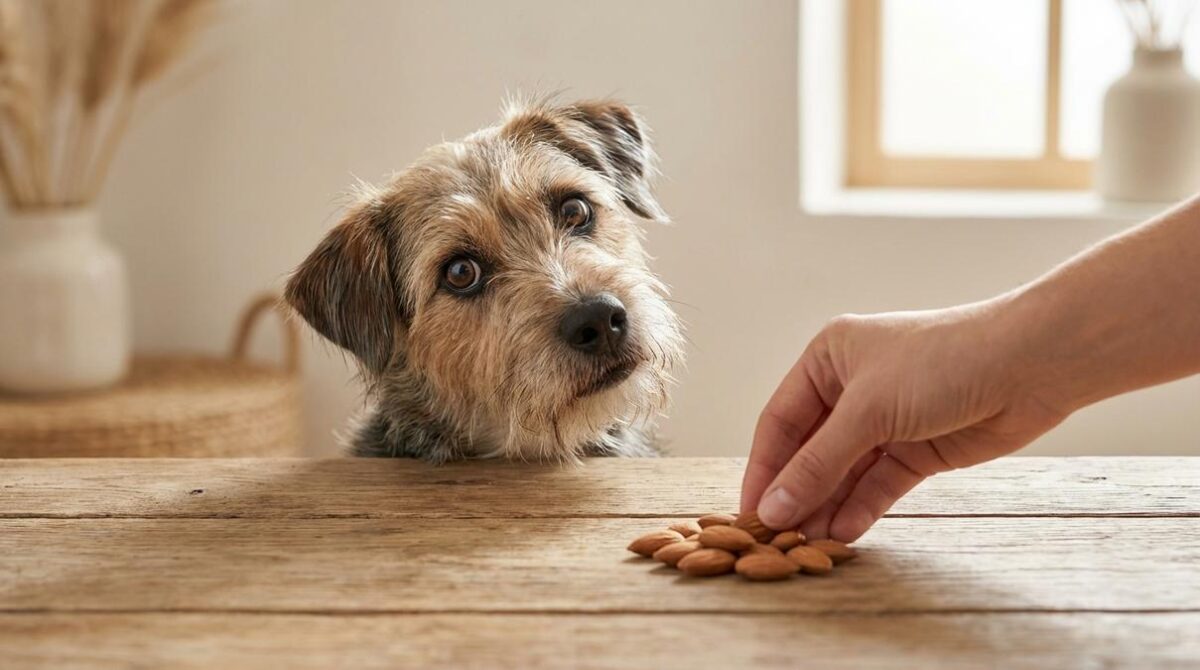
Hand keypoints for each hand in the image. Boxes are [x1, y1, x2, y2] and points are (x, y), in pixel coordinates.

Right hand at [740, 304, 1067, 540]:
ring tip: (807, 545)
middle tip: (775, 538)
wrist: (1028, 364)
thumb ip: (819, 464)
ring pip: (843, 473)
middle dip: (795, 493)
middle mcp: (851, 388)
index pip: (779, 421)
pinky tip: (843, 535)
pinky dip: (861, 508)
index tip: (750, 512)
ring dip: (826, 507)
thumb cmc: (942, 362)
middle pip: (810, 451)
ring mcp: (885, 421)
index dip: (764, 468)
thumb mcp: (868, 410)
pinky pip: (877, 485)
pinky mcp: (916, 450)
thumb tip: (774, 508)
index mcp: (828, 359)